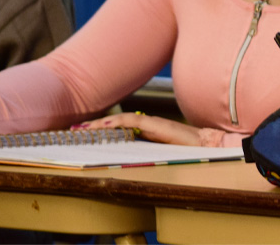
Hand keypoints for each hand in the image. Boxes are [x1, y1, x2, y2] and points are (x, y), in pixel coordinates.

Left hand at [73, 113, 203, 145]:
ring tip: (82, 129)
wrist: (205, 144)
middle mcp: (147, 124)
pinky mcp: (156, 124)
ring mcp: (151, 122)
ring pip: (120, 121)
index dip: (101, 130)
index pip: (119, 128)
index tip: (84, 134)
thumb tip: (126, 160)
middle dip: (94, 126)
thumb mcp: (160, 152)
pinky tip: (103, 126)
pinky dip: (117, 123)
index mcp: (146, 131)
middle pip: (115, 123)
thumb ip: (145, 151)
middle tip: (74, 130)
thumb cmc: (185, 150)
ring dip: (100, 125)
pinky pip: (132, 122)